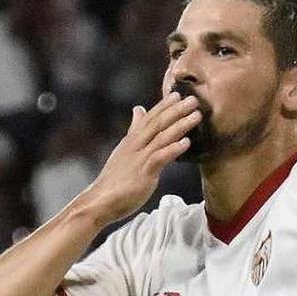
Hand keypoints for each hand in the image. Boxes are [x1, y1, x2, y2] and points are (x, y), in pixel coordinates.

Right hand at [83, 91, 201, 225]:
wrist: (100, 201)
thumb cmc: (114, 180)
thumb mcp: (124, 150)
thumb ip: (134, 131)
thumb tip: (138, 109)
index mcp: (131, 141)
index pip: (148, 118)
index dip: (163, 106)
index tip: (176, 94)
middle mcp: (135, 145)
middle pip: (157, 123)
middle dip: (176, 110)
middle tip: (193, 99)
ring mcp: (139, 158)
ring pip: (162, 137)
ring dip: (180, 125)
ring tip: (196, 116)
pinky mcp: (143, 173)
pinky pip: (160, 157)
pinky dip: (173, 149)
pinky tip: (187, 142)